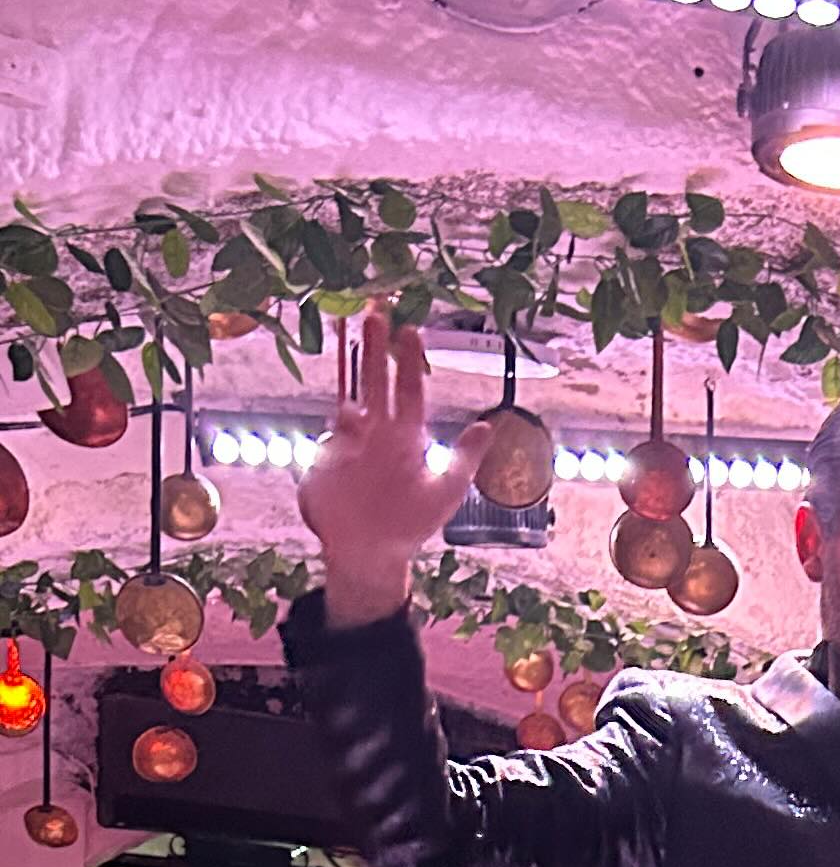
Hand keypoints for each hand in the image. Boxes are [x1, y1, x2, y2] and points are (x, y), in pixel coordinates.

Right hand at [297, 312, 481, 629]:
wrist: (373, 554)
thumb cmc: (411, 523)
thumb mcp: (446, 493)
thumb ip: (463, 460)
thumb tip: (488, 426)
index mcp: (406, 437)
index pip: (410, 390)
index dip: (410, 362)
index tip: (410, 330)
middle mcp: (377, 434)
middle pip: (376, 383)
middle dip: (374, 350)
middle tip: (374, 312)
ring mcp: (349, 446)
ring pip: (349, 406)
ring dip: (350, 388)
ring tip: (354, 373)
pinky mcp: (324, 465)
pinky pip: (329, 445)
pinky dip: (339, 439)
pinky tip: (349, 435)